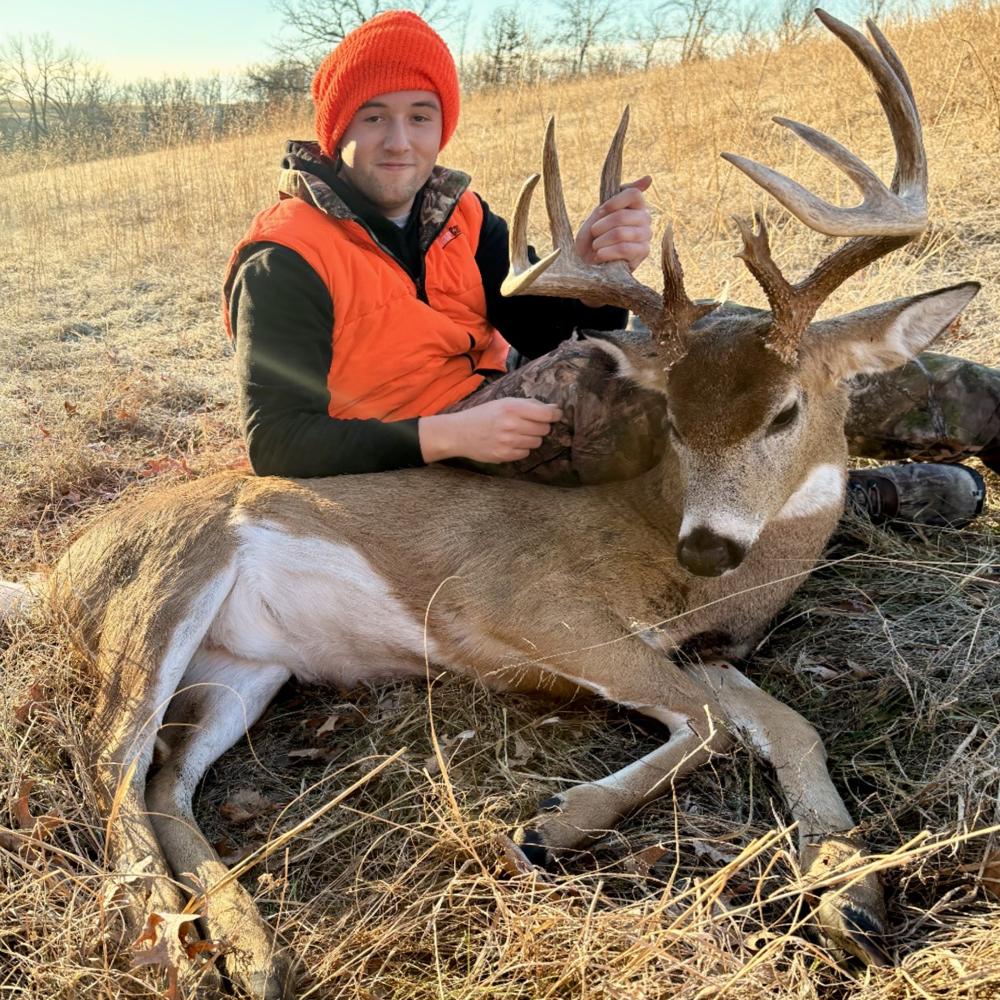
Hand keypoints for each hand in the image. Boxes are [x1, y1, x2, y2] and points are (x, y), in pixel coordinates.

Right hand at [418, 398, 562, 463]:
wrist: (459, 433)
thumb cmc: (483, 415)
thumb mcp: (503, 402)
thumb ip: (528, 404)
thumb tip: (553, 409)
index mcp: (512, 408)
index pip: (546, 415)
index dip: (554, 415)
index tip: (555, 415)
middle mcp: (512, 425)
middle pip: (544, 429)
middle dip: (540, 426)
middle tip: (529, 423)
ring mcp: (508, 442)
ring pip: (536, 442)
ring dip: (531, 438)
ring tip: (518, 433)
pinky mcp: (505, 455)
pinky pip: (525, 453)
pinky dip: (522, 448)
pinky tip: (510, 443)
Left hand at [574, 175, 652, 273]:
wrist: (588, 263)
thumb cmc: (594, 237)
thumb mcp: (601, 213)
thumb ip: (618, 195)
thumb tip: (650, 178)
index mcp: (636, 205)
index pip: (634, 194)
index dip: (614, 202)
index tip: (600, 212)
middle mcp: (645, 218)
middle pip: (623, 215)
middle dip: (601, 225)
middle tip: (594, 233)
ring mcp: (646, 236)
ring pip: (621, 233)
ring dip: (602, 240)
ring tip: (595, 246)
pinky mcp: (643, 253)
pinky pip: (625, 248)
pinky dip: (607, 251)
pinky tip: (600, 255)